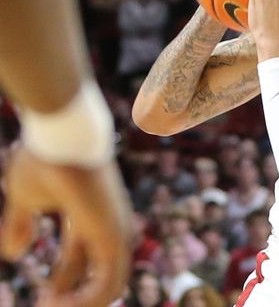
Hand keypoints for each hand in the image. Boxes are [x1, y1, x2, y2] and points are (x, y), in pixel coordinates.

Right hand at [0, 146, 132, 306]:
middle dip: (74, 299)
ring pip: (110, 284)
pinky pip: (111, 281)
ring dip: (81, 304)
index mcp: (89, 218)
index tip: (41, 300)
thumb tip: (15, 254)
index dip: (62, 285)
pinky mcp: (114, 233)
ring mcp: (115, 230)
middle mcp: (107, 226)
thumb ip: (21, 225)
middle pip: (100, 276)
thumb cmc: (44, 159)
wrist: (60, 136)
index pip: (81, 261)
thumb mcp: (25, 198)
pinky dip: (90, 299)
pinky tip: (58, 303)